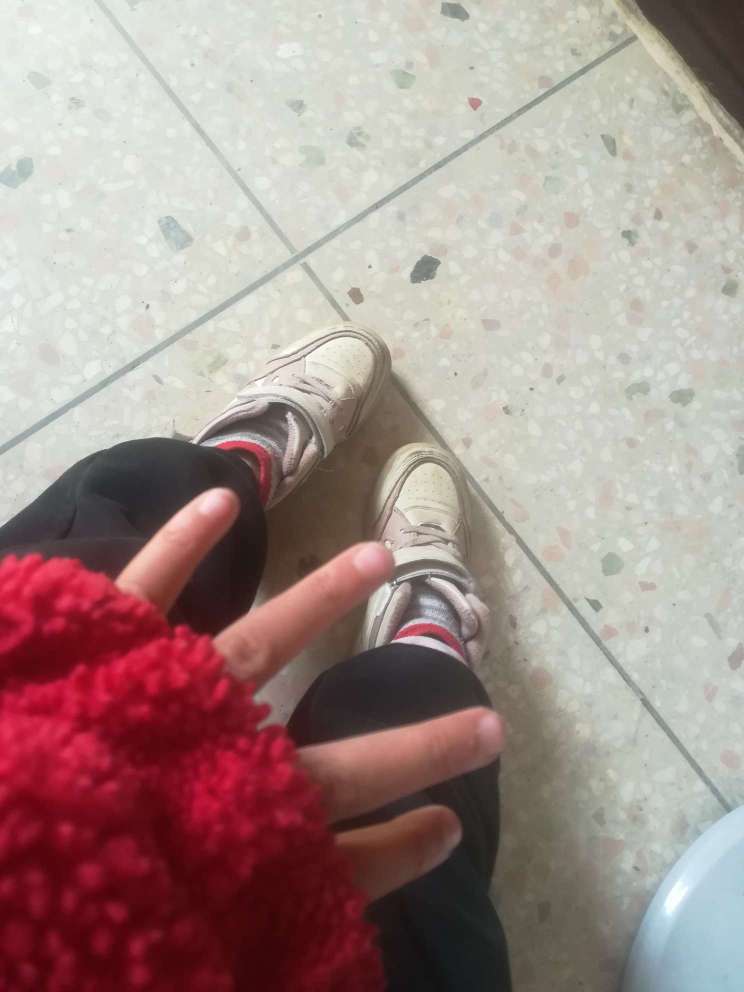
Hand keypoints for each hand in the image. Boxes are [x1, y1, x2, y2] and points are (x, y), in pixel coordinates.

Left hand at [116, 487, 503, 900]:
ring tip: (377, 559)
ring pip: (264, 648)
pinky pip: (143, 590)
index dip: (401, 850)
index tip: (450, 825)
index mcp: (236, 844)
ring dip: (323, 602)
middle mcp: (223, 768)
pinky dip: (181, 543)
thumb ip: (257, 915)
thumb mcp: (184, 928)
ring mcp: (172, 701)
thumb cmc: (62, 894)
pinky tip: (222, 501)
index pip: (346, 857)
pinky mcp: (109, 653)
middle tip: (487, 726)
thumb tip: (351, 877)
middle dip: (416, 748)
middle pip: (343, 768)